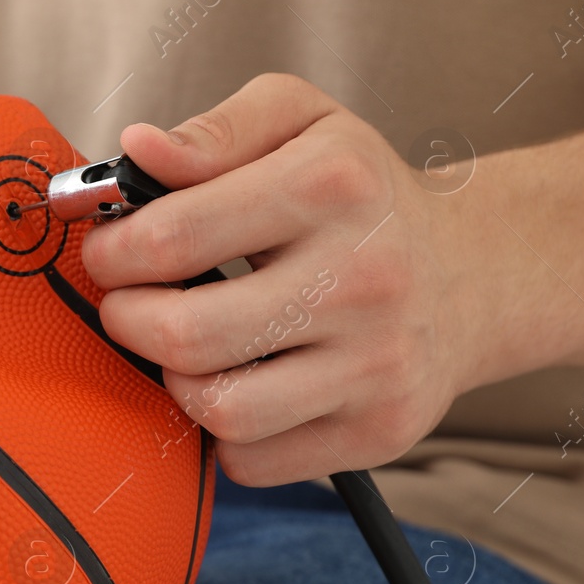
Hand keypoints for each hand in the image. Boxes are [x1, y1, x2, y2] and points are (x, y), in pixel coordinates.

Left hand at [80, 73, 481, 486]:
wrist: (475, 272)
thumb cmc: (360, 193)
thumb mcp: (300, 121)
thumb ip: (214, 131)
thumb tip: (138, 149)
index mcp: (331, 185)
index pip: (171, 239)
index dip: (112, 253)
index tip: (107, 255)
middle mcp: (364, 277)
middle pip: (184, 336)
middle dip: (128, 322)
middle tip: (130, 306)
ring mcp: (378, 363)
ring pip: (219, 410)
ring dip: (177, 383)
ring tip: (188, 346)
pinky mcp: (381, 430)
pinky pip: (254, 461)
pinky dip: (226, 434)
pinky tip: (242, 384)